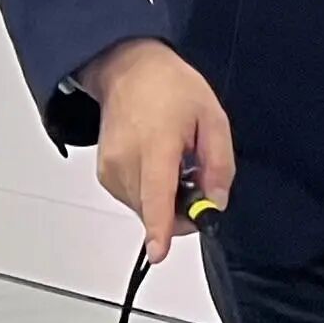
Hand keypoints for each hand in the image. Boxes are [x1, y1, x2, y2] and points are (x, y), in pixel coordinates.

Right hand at [79, 38, 235, 264]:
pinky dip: (151, 194)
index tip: (160, 253)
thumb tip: (216, 201)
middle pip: (153, 209)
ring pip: (143, 207)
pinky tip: (160, 169)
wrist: (128, 70)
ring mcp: (110, 167)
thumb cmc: (172, 88)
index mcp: (155, 145)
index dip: (160, 227)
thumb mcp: (213, 118)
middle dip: (181, 213)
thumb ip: (219, 164)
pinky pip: (133, 198)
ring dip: (166, 202)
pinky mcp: (104, 173)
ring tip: (178, 167)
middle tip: (200, 184)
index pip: (157, 194)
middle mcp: (125, 160)